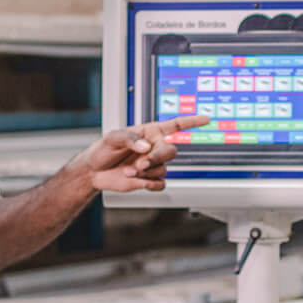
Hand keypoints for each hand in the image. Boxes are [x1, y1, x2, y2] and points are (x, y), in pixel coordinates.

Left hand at [82, 115, 209, 192]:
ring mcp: (153, 165)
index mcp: (149, 133)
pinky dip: (149, 184)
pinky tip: (137, 180)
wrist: (95, 171)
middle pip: (171, 152)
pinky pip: (160, 184)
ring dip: (146, 172)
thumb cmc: (102, 150)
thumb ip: (130, 138)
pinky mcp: (149, 180)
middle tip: (139, 164)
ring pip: (163, 169)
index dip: (192, 122)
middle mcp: (154, 148)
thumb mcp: (112, 137)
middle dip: (156, 159)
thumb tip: (146, 146)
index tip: (206, 119)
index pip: (175, 126)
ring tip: (128, 171)